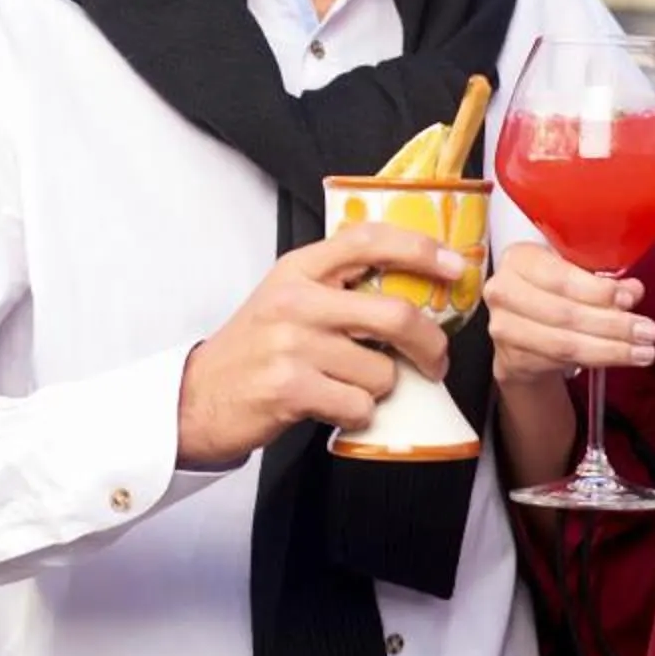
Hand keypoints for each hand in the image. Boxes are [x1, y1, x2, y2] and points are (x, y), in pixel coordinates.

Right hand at [176, 224, 461, 466]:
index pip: (369, 240)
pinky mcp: (291, 387)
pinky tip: (330, 407)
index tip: (455, 267)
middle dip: (428, 345)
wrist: (198, 396)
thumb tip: (415, 290)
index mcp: (300, 268)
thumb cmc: (255, 348)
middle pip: (394, 315)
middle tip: (434, 361)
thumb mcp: (288, 297)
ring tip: (344, 386)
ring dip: (377, 389)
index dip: (420, 249)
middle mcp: (296, 300)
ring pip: (381, 371)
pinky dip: (356, 415)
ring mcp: (293, 344)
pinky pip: (359, 406)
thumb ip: (339, 285)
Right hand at [482, 241, 654, 391]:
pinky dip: (597, 361)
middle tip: (648, 331)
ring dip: (610, 349)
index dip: (597, 291)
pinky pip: (560, 363)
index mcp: (519, 258)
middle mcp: (503, 291)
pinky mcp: (510, 358)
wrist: (520, 330)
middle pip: (564, 313)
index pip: (560, 277)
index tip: (630, 298)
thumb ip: (602, 281)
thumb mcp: (575, 276)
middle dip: (613, 324)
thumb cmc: (551, 293)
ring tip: (643, 352)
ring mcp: (503, 327)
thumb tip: (633, 290)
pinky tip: (622, 358)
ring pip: (564, 343)